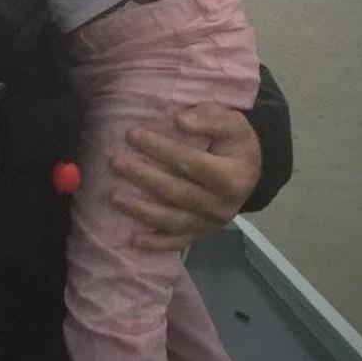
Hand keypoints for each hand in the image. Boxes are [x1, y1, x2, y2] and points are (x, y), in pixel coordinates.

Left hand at [110, 102, 260, 251]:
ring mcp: (211, 223)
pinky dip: (155, 243)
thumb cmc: (233, 142)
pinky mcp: (200, 234)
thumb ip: (209, 117)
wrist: (247, 171)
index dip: (162, 149)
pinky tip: (133, 239)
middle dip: (144, 177)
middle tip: (115, 162)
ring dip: (141, 210)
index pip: (192, 163)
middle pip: (178, 192)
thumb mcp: (231, 122)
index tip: (132, 134)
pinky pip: (176, 242)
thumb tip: (181, 120)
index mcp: (234, 177)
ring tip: (114, 196)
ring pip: (172, 220)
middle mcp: (223, 205)